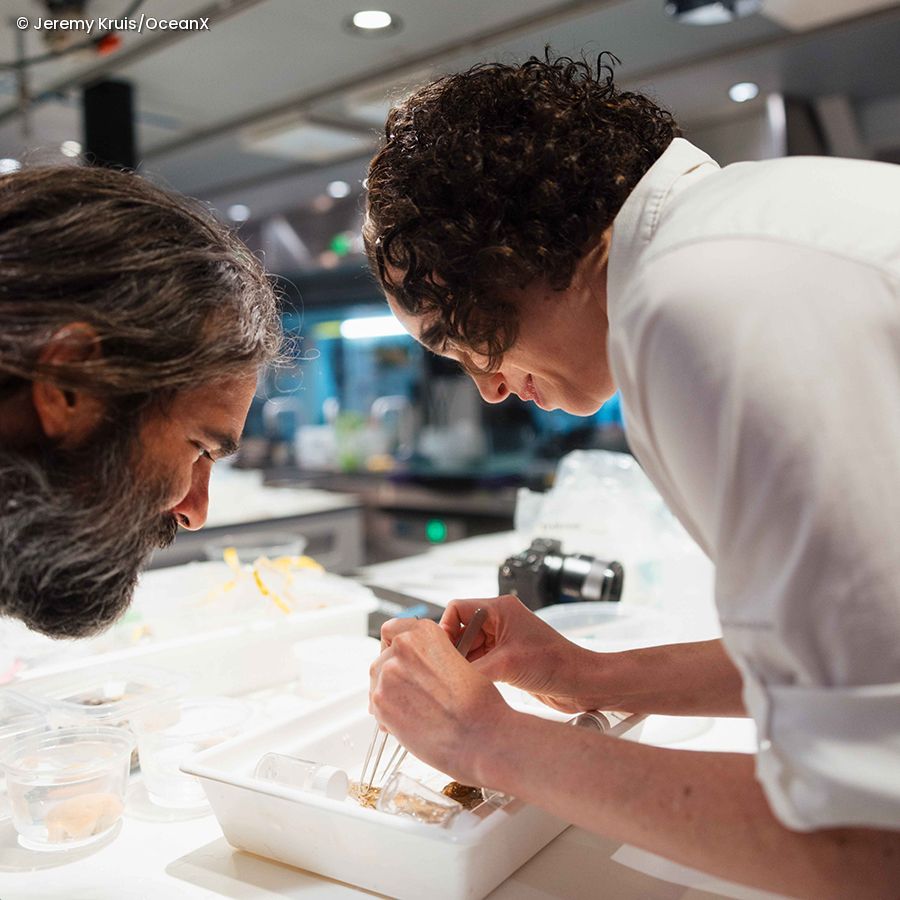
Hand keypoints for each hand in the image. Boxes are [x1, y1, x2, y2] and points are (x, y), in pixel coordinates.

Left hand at [370, 618, 512, 784]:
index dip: (396, 646)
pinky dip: (387, 715)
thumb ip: (429, 659)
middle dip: (393, 675)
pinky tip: (409, 724)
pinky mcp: (380, 701)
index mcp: (423, 632)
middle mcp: (402, 647)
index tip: (400, 658)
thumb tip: (415, 671)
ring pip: (377, 682)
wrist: (478, 733)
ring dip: (390, 695)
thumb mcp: (457, 662)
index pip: (392, 630)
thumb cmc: (477, 703)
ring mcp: (388, 673)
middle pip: (382, 658)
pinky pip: (375, 706)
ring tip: (414, 712)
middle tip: (411, 695)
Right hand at [439, 594, 598, 713]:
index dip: (445, 629)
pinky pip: (480, 662)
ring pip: (469, 648)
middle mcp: (500, 621)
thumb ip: (471, 668)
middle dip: (453, 650)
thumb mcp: (506, 665)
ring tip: (459, 681)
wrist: (582, 683)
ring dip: (464, 664)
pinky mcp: (507, 659)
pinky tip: (472, 685)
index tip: (441, 651)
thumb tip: (444, 676)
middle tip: (447, 670)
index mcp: (500, 609)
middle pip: (460, 630)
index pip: (457, 609)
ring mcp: (503, 640)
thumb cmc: (556, 664)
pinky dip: (473, 673)